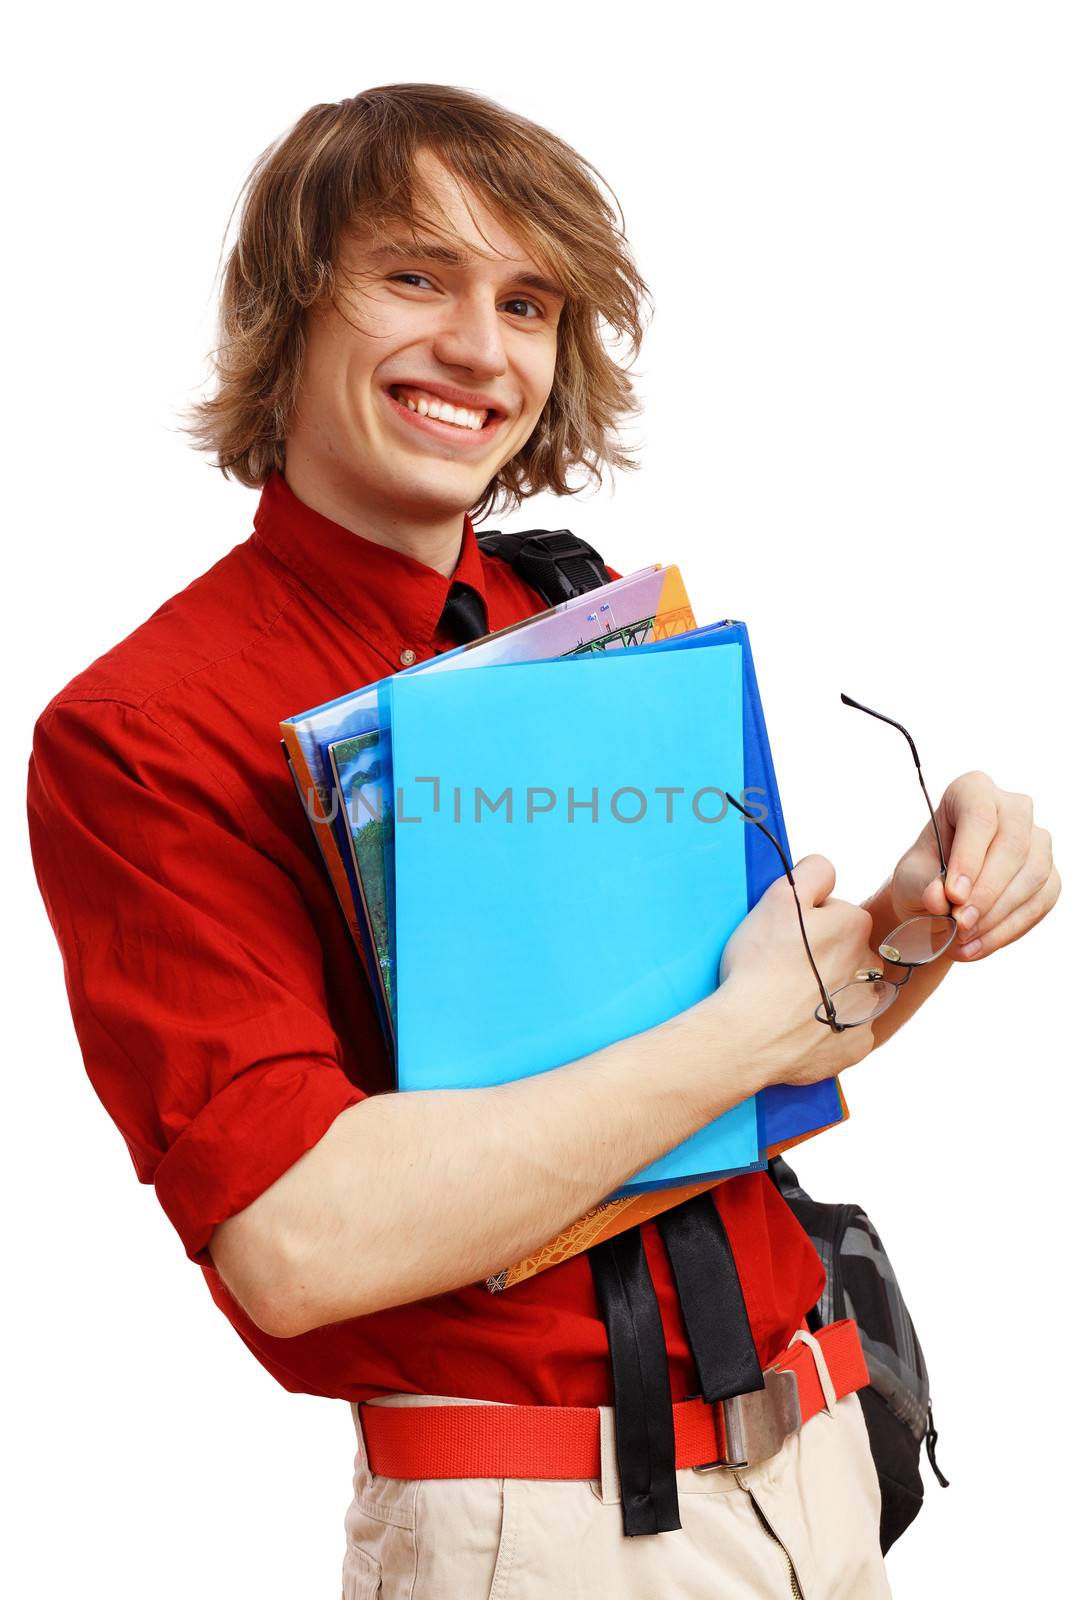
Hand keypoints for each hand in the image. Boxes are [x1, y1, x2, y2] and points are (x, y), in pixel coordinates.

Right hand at [715, 854, 880, 1087]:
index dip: (806, 920)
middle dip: (820, 956)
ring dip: (828, 991)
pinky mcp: (856, 1044)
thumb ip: (813, 872)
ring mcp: (866, 1008)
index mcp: (854, 925)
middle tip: (783, 969)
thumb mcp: (779, 898)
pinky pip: (847, 1029)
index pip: (835, 910)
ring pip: (848, 989)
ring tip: (789, 1001)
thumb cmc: (759, 965)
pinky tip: (799, 1028)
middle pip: (844, 950)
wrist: (747, 1035)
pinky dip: (827, 1029)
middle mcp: (870, 965)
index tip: (786, 937)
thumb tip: (828, 870)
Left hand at [889, 771, 1058, 961]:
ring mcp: (1037, 841)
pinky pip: (1040, 902)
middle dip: (986, 892)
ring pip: (1032, 875)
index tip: (952, 896)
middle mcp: (1013, 808)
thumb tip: (939, 897)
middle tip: (959, 924)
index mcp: (972, 790)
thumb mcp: (909, 878)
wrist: (939, 898)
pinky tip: (978, 946)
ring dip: (998, 915)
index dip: (969, 857)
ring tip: (963, 940)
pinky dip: (1008, 929)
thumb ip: (921, 885)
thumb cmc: (923, 875)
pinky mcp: (1049, 875)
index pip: (980, 815)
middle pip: (1013, 845)